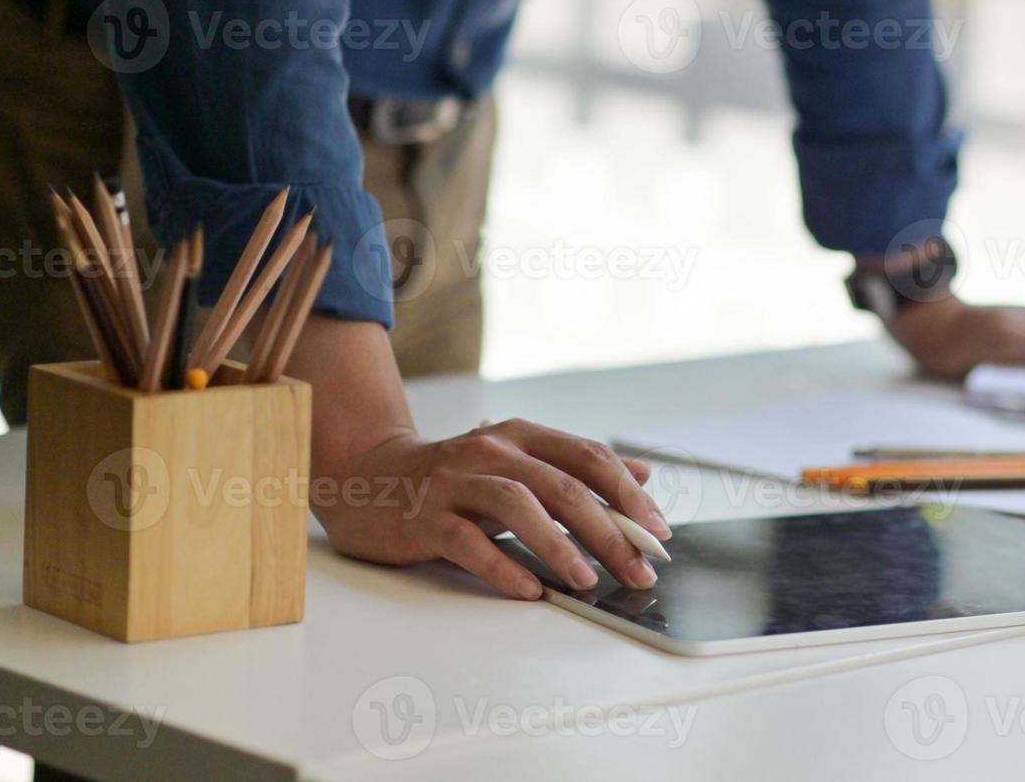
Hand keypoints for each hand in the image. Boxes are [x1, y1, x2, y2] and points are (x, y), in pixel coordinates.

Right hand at [282, 316, 669, 601]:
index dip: (629, 495)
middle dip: (609, 531)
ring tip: (588, 579)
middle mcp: (490, 451)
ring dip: (559, 545)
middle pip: (562, 487)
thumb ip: (577, 469)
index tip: (658, 532)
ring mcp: (454, 483)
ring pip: (518, 507)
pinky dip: (501, 566)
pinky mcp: (423, 517)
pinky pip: (467, 541)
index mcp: (521, 436)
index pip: (589, 458)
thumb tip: (642, 475)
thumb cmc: (452, 476)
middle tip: (639, 568)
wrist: (366, 474)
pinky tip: (528, 589)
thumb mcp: (518, 461)